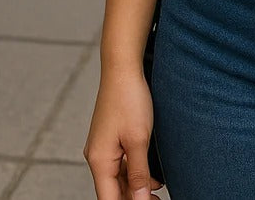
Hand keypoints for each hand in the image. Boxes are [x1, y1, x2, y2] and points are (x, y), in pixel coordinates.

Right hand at [84, 69, 162, 199]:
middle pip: (112, 191)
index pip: (109, 199)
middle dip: (133, 198)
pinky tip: (151, 176)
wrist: (122, 68)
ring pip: (117, 178)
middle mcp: (96, 157)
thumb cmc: (129, 99)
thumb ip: (138, 173)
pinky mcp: (109, 138)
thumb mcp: (138, 140)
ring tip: (158, 191)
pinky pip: (119, 164)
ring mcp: (102, 147)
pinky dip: (133, 172)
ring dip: (135, 187)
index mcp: (99, 161)